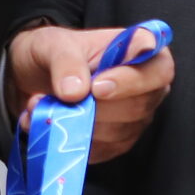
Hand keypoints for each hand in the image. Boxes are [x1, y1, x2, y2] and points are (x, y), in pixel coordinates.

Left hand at [8, 24, 175, 161]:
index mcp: (140, 51)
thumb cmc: (54, 52)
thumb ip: (66, 62)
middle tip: (65, 98)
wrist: (35, 76)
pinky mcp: (116, 142)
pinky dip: (71, 140)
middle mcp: (145, 86)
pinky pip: (100, 150)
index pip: (159, 69)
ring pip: (119, 132)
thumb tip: (75, 91)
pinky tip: (50, 122)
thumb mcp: (53, 44)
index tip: (96, 86)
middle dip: (97, 107)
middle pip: (139, 106)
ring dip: (79, 123)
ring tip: (47, 107)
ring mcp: (133, 117)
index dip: (132, 80)